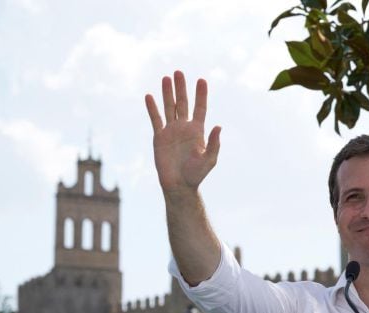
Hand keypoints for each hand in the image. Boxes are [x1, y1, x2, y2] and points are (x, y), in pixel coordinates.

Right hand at [145, 70, 220, 193]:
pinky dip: (152, 108)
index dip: (201, 94)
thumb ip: (213, 143)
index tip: (201, 80)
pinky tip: (149, 96)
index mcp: (197, 131)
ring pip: (169, 107)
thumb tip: (218, 126)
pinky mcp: (159, 137)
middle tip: (179, 72)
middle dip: (181, 88)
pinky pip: (156, 119)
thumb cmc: (196, 174)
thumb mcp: (209, 159)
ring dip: (167, 93)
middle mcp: (184, 128)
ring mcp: (171, 131)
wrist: (179, 185)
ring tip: (166, 77)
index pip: (200, 108)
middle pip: (183, 103)